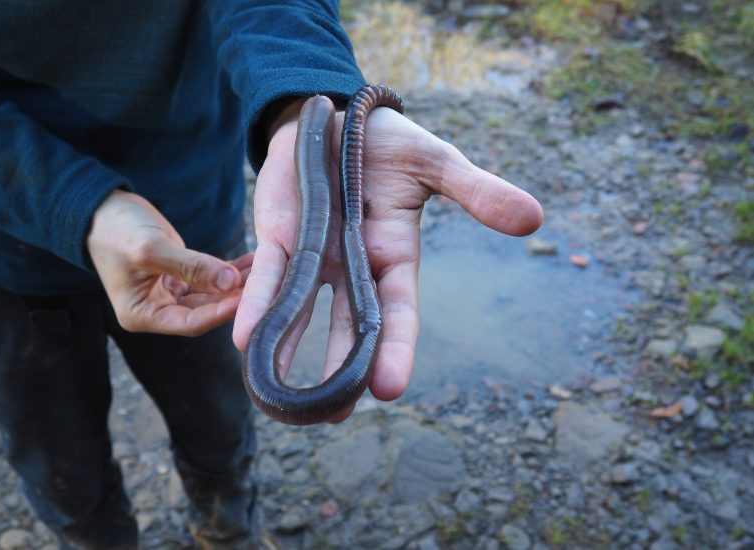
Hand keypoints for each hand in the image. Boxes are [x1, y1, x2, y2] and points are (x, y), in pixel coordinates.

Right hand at [87, 190, 252, 335]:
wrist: (101, 209)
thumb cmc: (117, 230)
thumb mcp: (152, 250)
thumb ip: (191, 267)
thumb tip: (229, 283)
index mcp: (142, 315)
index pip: (191, 323)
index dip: (221, 312)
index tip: (249, 298)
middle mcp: (157, 310)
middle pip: (205, 311)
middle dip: (235, 297)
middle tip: (267, 283)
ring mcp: (169, 294)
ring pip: (211, 294)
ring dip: (237, 283)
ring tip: (266, 268)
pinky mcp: (179, 277)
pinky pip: (209, 278)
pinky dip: (229, 271)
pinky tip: (252, 261)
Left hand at [233, 98, 542, 416]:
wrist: (338, 113)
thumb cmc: (390, 142)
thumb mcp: (437, 163)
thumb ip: (476, 192)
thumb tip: (534, 218)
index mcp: (394, 255)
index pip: (398, 311)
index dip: (396, 348)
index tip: (391, 389)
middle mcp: (353, 266)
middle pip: (350, 325)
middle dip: (343, 367)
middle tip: (334, 413)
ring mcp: (314, 255)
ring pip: (303, 311)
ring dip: (291, 351)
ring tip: (279, 397)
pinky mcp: (278, 235)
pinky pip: (267, 274)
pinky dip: (258, 302)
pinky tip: (247, 339)